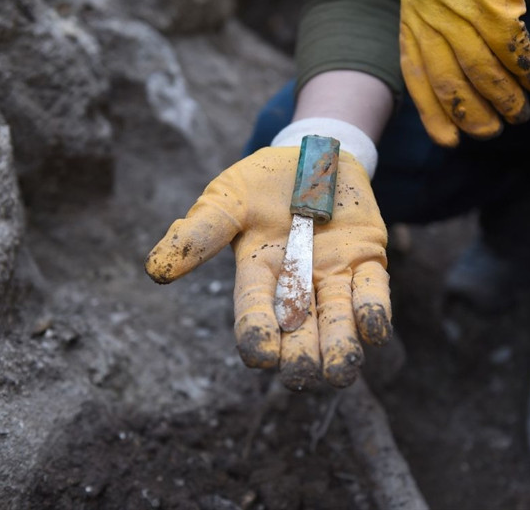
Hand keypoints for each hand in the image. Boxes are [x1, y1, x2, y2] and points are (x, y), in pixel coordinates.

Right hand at [145, 147, 391, 389]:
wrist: (314, 154)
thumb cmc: (263, 181)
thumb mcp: (227, 199)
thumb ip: (200, 232)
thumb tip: (155, 270)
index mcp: (258, 273)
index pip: (254, 311)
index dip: (256, 333)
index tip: (260, 356)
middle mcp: (297, 284)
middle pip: (299, 329)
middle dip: (301, 354)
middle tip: (301, 376)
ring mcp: (334, 273)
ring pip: (338, 319)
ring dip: (341, 347)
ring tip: (341, 372)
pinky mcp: (367, 259)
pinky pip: (373, 291)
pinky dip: (374, 311)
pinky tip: (373, 330)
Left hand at [400, 0, 529, 145]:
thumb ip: (442, 37)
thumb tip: (462, 94)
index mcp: (412, 18)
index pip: (417, 77)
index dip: (434, 114)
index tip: (451, 142)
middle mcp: (427, 13)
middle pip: (448, 80)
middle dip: (473, 114)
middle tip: (495, 131)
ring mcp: (456, 4)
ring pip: (481, 68)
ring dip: (505, 98)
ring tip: (522, 113)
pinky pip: (510, 47)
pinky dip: (526, 70)